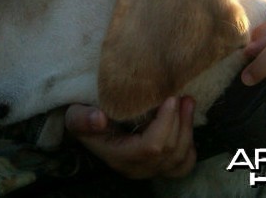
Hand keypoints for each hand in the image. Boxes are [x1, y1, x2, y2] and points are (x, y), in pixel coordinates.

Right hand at [65, 96, 195, 178]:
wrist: (88, 129)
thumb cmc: (84, 119)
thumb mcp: (75, 116)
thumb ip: (82, 118)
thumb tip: (99, 119)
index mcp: (119, 157)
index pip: (150, 148)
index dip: (165, 124)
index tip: (170, 98)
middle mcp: (136, 168)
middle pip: (169, 151)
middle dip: (180, 121)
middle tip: (182, 95)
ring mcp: (149, 170)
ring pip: (179, 158)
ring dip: (187, 129)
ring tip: (188, 102)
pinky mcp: (159, 166)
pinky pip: (183, 165)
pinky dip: (189, 146)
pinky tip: (186, 124)